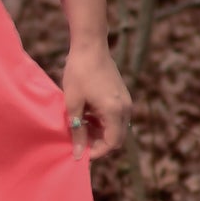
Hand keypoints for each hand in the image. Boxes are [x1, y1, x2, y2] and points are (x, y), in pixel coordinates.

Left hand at [61, 43, 131, 161]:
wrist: (89, 47)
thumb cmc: (78, 73)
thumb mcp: (73, 103)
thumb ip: (77, 130)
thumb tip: (78, 153)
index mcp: (115, 111)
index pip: (112, 143)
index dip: (97, 152)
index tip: (80, 152)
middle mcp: (125, 108)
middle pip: (116, 137)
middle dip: (98, 143)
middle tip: (78, 141)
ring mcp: (126, 101)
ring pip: (116, 128)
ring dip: (100, 132)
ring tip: (79, 128)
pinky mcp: (122, 96)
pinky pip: (116, 117)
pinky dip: (103, 122)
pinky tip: (86, 116)